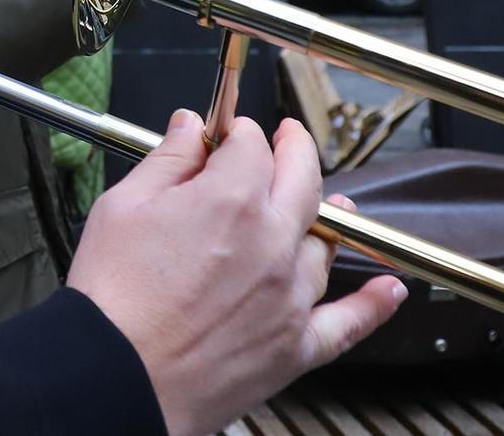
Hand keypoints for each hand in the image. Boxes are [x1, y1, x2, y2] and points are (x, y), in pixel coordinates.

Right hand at [68, 111, 403, 435]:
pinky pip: (350, 322)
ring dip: (330, 212)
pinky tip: (388, 290)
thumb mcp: (122, 206)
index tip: (229, 133)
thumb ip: (166, 161)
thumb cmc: (115, 298)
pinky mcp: (296, 346)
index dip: (239, 131)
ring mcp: (291, 295)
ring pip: (325, 241)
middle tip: (287, 138)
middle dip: (295, 149)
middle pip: (303, 178)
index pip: (251, 143)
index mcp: (230, 199)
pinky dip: (374, 304)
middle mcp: (272, 242)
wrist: (119, 375)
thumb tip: (189, 128)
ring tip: (330, 202)